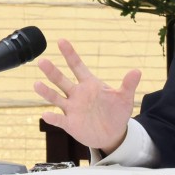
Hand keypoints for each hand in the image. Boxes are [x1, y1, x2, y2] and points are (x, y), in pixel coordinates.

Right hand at [34, 38, 141, 153]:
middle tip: (42, 61)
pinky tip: (45, 115)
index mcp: (89, 84)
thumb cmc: (116, 112)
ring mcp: (72, 108)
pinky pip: (59, 119)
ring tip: (36, 84)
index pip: (77, 66)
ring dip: (46, 92)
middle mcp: (77, 94)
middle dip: (52, 71)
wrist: (112, 134)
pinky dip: (52, 118)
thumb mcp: (124, 98)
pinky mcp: (70, 123)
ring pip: (56, 97)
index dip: (69, 54)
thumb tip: (137, 71)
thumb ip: (128, 85)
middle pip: (62, 80)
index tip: (61, 41)